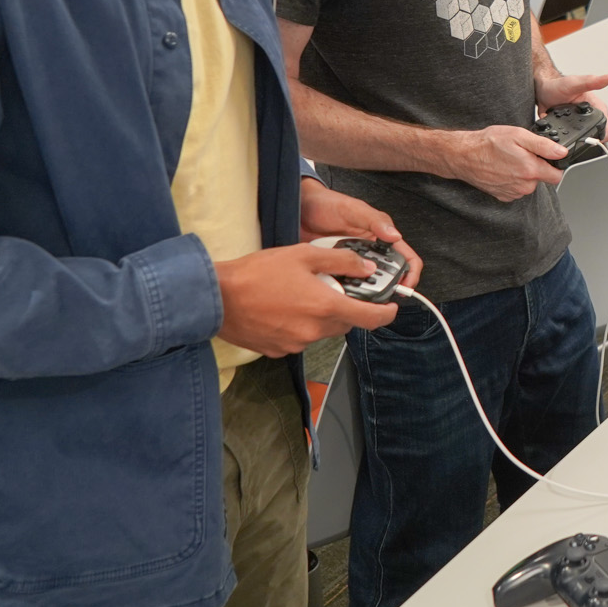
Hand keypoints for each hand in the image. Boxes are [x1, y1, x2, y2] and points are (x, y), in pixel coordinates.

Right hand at [214, 243, 398, 355]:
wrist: (216, 298)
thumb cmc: (257, 273)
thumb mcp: (303, 255)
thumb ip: (341, 261)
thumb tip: (366, 267)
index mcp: (325, 308)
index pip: (370, 319)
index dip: (385, 313)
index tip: (391, 307)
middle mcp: (314, 331)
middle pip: (345, 323)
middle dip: (346, 307)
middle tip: (333, 288)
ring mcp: (296, 344)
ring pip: (322, 331)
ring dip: (321, 316)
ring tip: (300, 294)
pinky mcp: (279, 351)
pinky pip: (300, 338)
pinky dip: (300, 325)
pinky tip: (284, 308)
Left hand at [300, 178, 421, 288]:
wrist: (299, 210)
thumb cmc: (328, 204)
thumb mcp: (353, 210)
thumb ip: (375, 221)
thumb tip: (395, 235)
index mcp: (382, 237)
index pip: (406, 258)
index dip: (410, 273)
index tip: (406, 286)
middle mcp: (371, 252)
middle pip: (388, 276)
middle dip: (386, 286)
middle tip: (377, 291)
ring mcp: (354, 263)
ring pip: (367, 283)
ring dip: (364, 290)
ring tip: (355, 290)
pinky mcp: (338, 270)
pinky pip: (347, 285)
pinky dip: (345, 289)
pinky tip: (339, 289)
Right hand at [443, 126, 568, 200]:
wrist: (464, 156)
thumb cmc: (488, 144)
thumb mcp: (518, 136)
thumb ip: (544, 145)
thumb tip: (561, 152)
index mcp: (530, 170)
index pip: (557, 175)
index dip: (555, 165)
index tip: (547, 157)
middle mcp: (524, 186)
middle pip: (542, 178)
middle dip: (536, 167)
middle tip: (522, 154)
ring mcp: (513, 193)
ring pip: (529, 184)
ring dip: (523, 173)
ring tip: (510, 160)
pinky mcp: (504, 196)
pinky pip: (516, 188)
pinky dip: (513, 180)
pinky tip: (503, 169)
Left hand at [537, 70, 607, 137]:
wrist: (542, 90)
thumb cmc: (557, 85)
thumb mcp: (574, 83)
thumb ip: (591, 82)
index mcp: (598, 108)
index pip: (607, 130)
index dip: (600, 137)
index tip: (589, 137)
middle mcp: (591, 117)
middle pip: (595, 138)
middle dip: (585, 140)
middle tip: (572, 134)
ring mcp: (580, 125)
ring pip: (583, 141)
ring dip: (574, 141)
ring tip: (563, 133)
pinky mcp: (569, 129)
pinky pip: (570, 141)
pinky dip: (563, 139)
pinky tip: (557, 133)